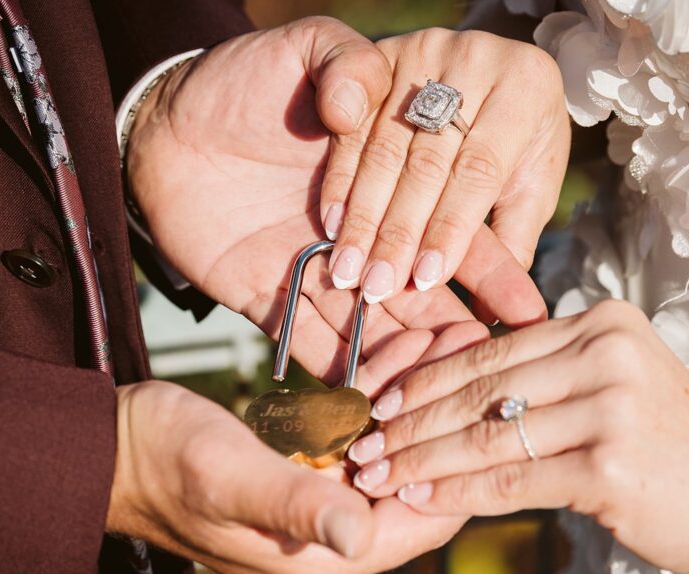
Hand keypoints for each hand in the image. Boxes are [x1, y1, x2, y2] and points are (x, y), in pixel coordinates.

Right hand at [106, 326, 478, 573]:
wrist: (111, 450)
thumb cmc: (162, 461)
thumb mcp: (230, 474)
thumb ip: (297, 505)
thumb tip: (362, 536)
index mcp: (324, 557)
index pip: (426, 520)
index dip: (456, 462)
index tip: (475, 398)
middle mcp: (331, 544)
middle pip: (415, 486)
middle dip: (436, 424)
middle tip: (459, 356)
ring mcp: (319, 513)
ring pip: (392, 461)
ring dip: (409, 409)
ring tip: (431, 345)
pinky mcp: (305, 483)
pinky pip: (360, 449)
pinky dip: (375, 409)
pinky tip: (388, 360)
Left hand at [127, 19, 546, 385]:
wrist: (160, 125)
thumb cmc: (235, 81)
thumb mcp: (304, 51)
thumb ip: (347, 64)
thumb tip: (355, 104)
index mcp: (386, 181)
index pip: (451, 227)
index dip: (490, 265)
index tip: (527, 305)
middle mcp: (361, 234)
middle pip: (421, 291)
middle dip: (459, 329)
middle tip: (497, 371)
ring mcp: (318, 274)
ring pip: (376, 327)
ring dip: (411, 359)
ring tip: (448, 396)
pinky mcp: (272, 301)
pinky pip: (313, 346)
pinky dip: (345, 374)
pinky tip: (379, 405)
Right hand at [322, 29, 570, 322]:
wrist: (494, 67)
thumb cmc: (516, 136)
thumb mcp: (528, 179)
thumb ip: (515, 234)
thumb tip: (505, 309)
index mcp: (526, 86)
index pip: (481, 170)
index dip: (451, 226)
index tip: (427, 279)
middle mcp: (475, 59)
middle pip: (429, 160)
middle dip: (399, 231)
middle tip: (377, 289)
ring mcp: (420, 51)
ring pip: (385, 146)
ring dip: (363, 215)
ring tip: (348, 270)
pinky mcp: (376, 52)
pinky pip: (350, 126)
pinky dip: (340, 180)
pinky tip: (332, 224)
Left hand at [345, 300, 688, 573]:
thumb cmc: (675, 439)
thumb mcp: (614, 382)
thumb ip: (547, 376)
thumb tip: (453, 397)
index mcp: (598, 323)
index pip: (489, 351)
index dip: (424, 379)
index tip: (378, 403)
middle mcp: (603, 354)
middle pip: (479, 390)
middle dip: (409, 422)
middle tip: (362, 445)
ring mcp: (609, 408)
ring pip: (487, 434)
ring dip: (420, 460)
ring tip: (377, 475)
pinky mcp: (611, 467)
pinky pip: (510, 479)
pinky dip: (457, 492)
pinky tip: (419, 499)